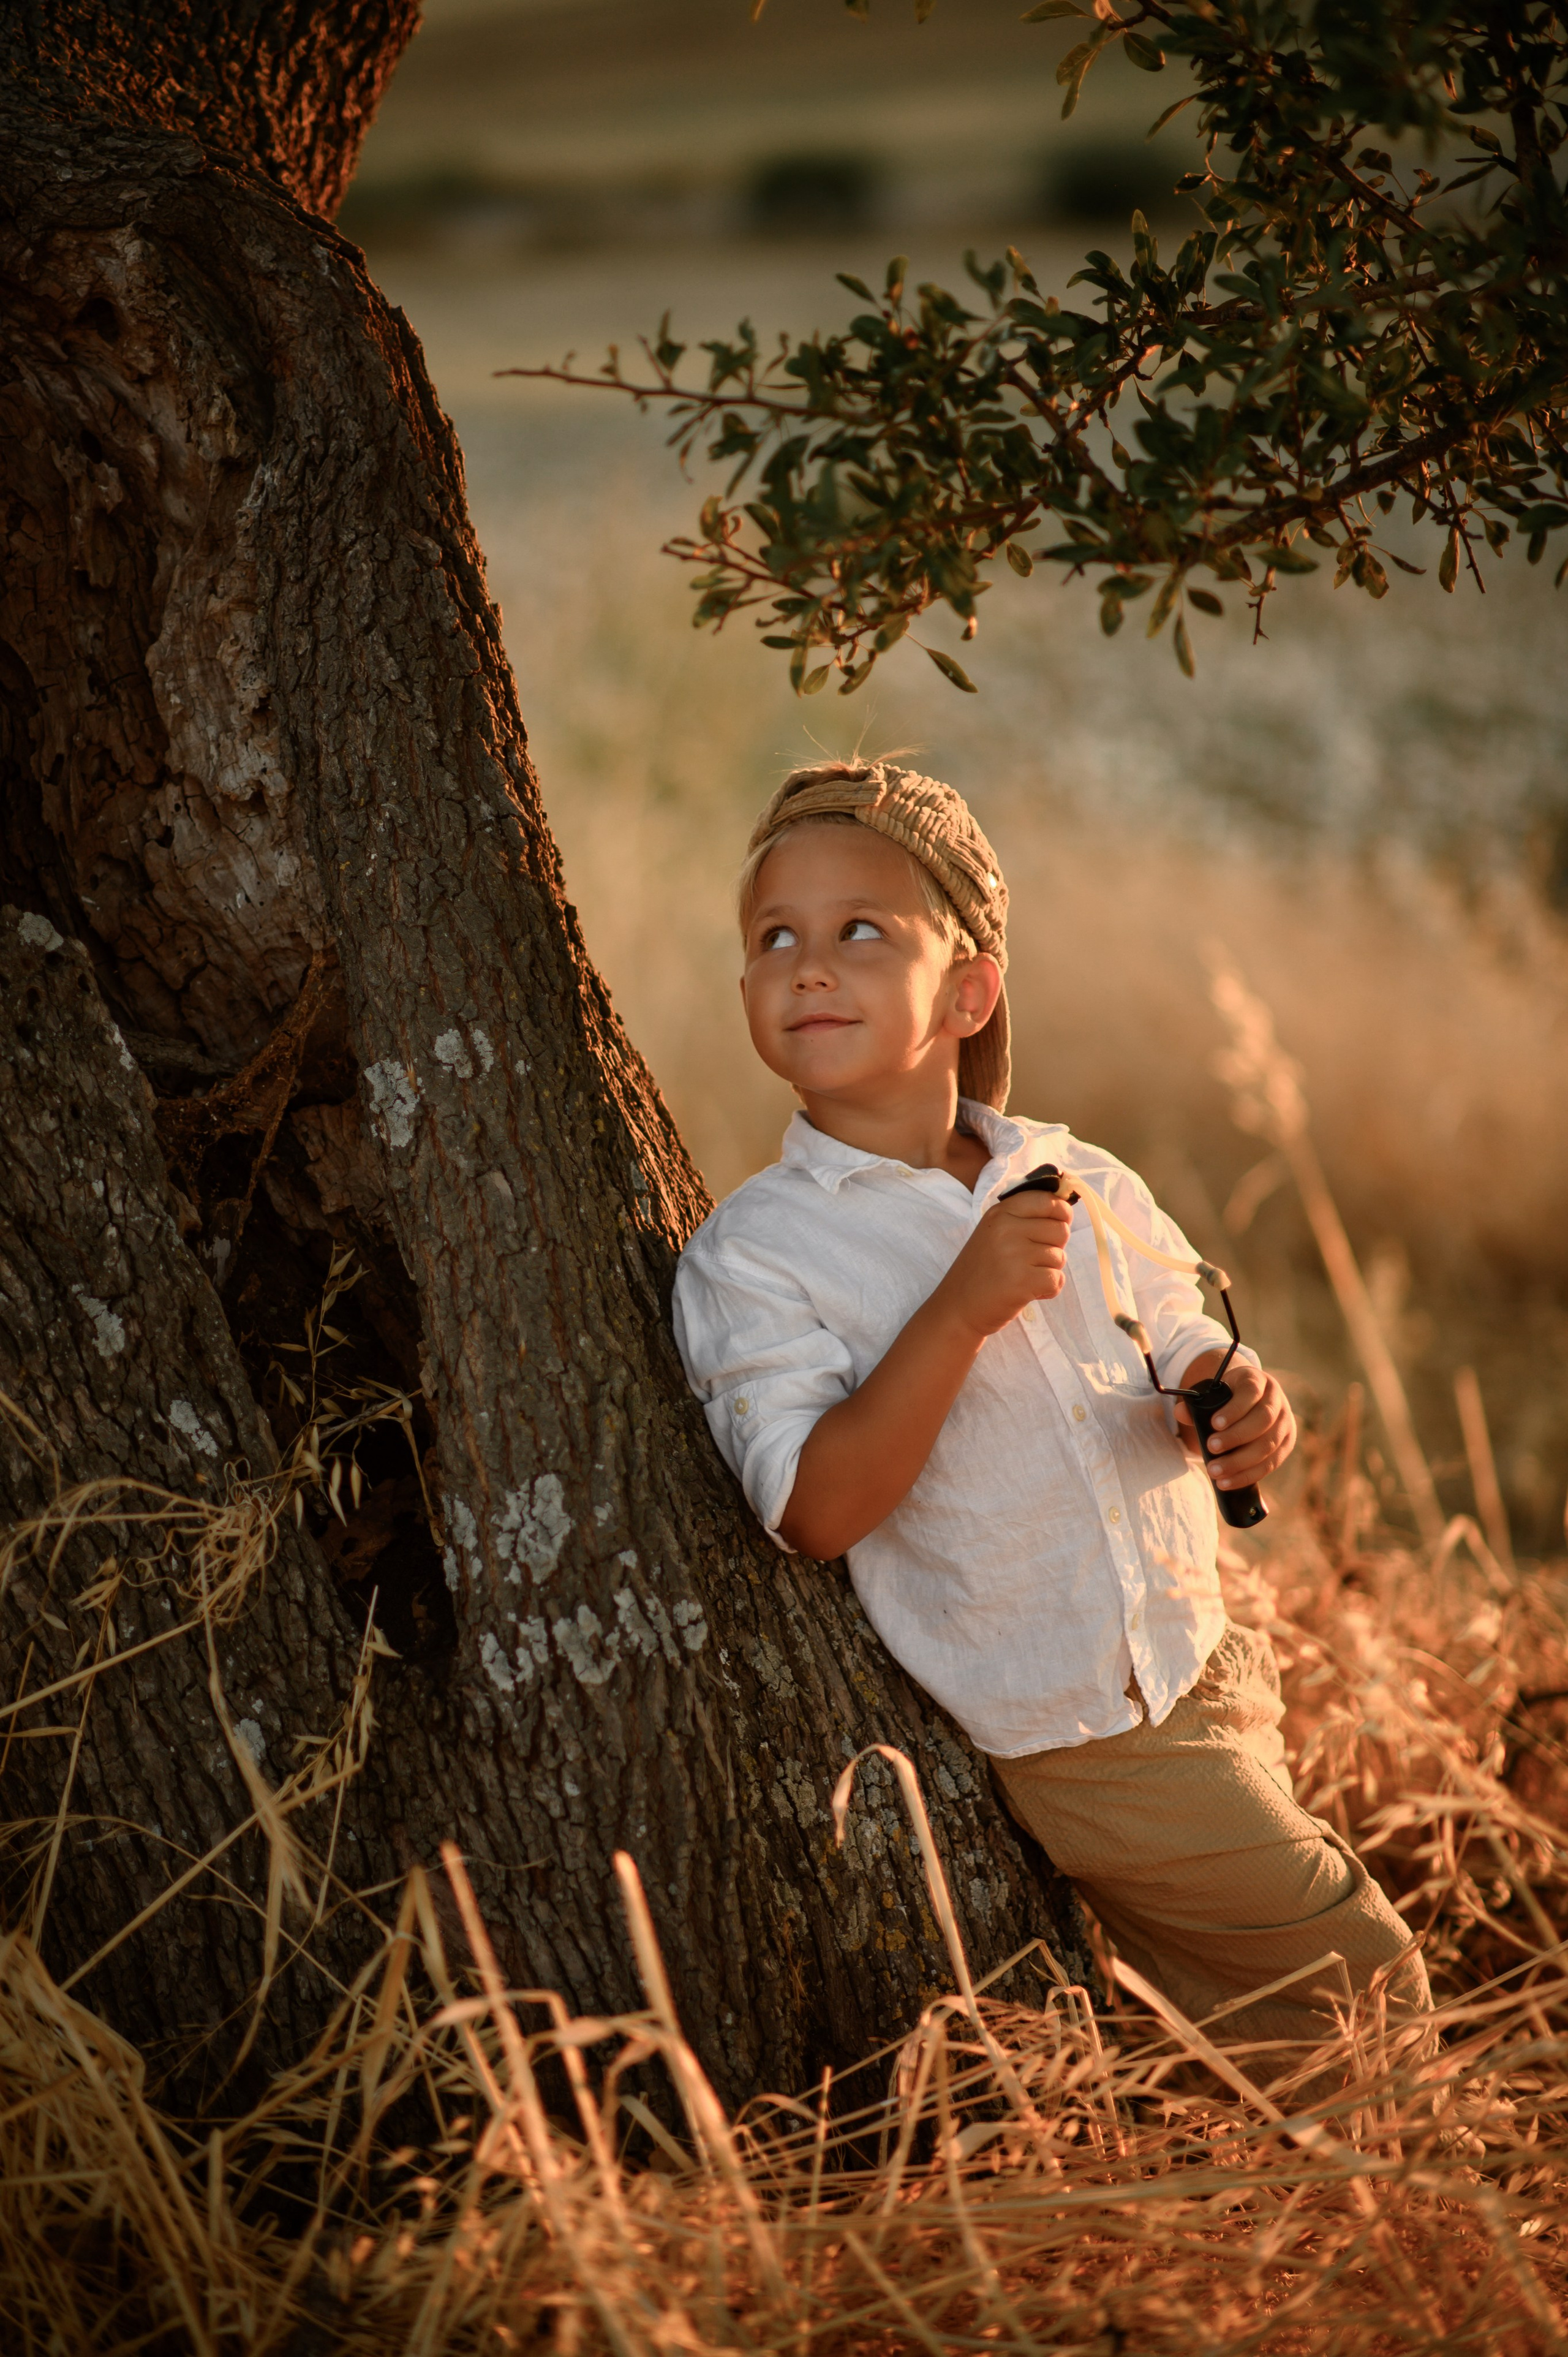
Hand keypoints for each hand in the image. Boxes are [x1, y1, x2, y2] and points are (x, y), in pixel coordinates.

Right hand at [933, 1191, 1073, 1341]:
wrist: (957, 1308)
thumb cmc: (981, 1272)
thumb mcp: (994, 1233)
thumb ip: (1024, 1219)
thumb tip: (1067, 1210)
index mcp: (1000, 1213)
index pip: (1047, 1199)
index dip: (1061, 1212)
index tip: (1058, 1223)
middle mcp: (1006, 1229)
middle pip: (1060, 1229)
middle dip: (1055, 1247)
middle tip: (1031, 1260)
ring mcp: (1014, 1254)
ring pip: (1060, 1257)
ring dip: (1048, 1271)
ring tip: (1023, 1277)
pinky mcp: (1023, 1281)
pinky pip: (1057, 1280)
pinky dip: (1048, 1290)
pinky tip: (1028, 1291)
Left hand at [1176, 1353, 1296, 1490]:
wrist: (1252, 1400)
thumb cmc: (1229, 1397)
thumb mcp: (1215, 1393)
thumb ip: (1197, 1403)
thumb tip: (1180, 1412)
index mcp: (1258, 1381)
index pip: (1251, 1392)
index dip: (1235, 1409)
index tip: (1214, 1423)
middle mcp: (1277, 1400)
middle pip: (1263, 1420)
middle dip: (1236, 1437)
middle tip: (1211, 1448)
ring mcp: (1286, 1423)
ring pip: (1269, 1445)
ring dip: (1240, 1462)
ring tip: (1215, 1471)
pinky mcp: (1287, 1444)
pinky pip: (1271, 1463)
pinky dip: (1248, 1475)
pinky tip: (1228, 1481)